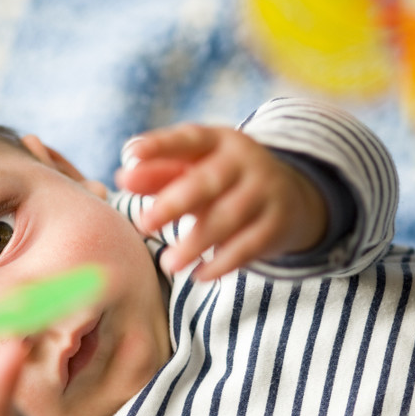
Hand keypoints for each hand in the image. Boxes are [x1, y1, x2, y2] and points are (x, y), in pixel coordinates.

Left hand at [116, 124, 326, 279]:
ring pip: (228, 218)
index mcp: (218, 141)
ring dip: (196, 243)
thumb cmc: (224, 182)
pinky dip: (222, 263)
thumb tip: (122, 177)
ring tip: (168, 264)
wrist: (292, 196)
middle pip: (208, 182)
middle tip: (143, 223)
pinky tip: (199, 275)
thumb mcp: (195, 171)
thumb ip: (159, 174)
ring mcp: (264, 192)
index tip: (131, 155)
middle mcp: (245, 162)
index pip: (188, 140)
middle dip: (175, 202)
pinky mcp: (276, 224)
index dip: (160, 145)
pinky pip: (248, 245)